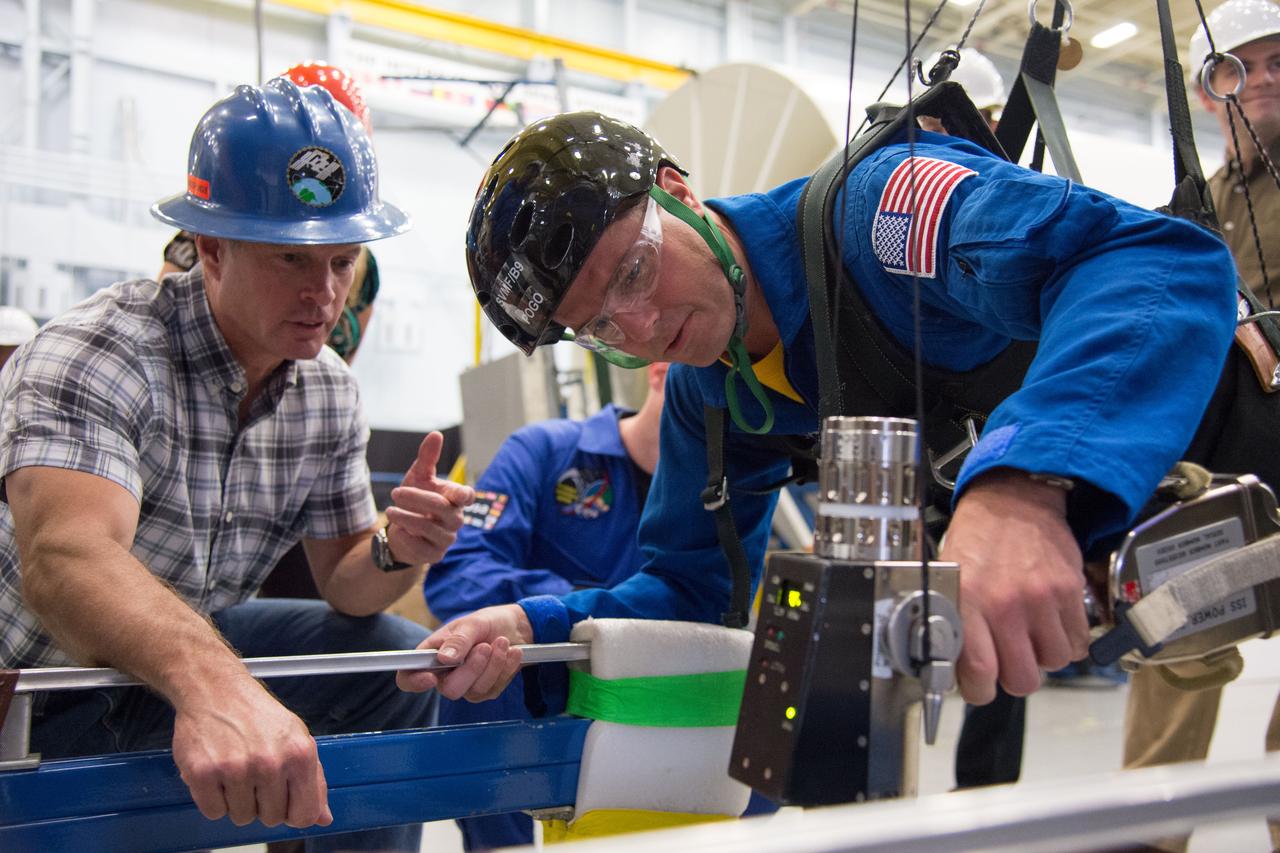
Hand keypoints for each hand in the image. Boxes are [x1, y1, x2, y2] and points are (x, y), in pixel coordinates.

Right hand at [171, 679, 330, 828]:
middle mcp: (270, 762)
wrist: (216, 689)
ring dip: (237, 801)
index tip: (285, 802)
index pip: (305, 814)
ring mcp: (235, 769)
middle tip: (255, 773)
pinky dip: (213, 799)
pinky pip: (213, 812)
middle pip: (271, 819)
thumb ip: (313, 779)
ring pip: (241, 818)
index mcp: (300, 754)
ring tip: (235, 769)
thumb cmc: (258, 715)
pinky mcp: (203, 773)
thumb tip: (323, 817)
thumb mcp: (297, 738)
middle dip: (263, 803)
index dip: (294, 813)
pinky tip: (217, 773)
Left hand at [384, 431, 475, 565]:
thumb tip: (436, 434)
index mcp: (454, 499)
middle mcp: (455, 519)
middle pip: (442, 508)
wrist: (401, 532)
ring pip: (429, 528)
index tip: (457, 494)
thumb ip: (427, 458)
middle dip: (416, 498)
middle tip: (395, 492)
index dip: (464, 495)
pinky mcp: (434, 555)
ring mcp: (446, 538)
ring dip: (406, 518)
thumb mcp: (418, 477)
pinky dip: (407, 538)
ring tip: (389, 511)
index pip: (466, 496)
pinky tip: (399, 532)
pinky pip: (422, 547)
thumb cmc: (414, 501)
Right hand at [396, 604, 530, 700]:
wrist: (514, 627)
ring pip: (475, 690)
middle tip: (485, 646)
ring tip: (502, 642)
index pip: (409, 676)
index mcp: (431, 655)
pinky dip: (506, 668)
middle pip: (450, 689)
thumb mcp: (472, 624)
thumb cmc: (486, 622)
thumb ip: (459, 640)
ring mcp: (466, 685)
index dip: (414, 682)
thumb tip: (443, 659)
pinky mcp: (486, 690)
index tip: (430, 678)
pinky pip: (494, 689)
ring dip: (493, 664)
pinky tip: (513, 652)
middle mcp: (445, 674)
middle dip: (472, 668)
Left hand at [943, 469, 1089, 704]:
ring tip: (1030, 636)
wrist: (1014, 499)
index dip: (979, 692)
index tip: (979, 687)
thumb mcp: (949, 576)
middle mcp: (1005, 604)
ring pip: (1053, 663)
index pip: (979, 673)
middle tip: (1008, 661)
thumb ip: (952, 621)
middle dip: (1014, 677)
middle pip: (1022, 679)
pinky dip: (1067, 642)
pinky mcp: (1069, 592)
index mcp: (968, 601)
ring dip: (1042, 657)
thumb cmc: (978, 537)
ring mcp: (1042, 600)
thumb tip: (950, 667)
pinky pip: (1078, 642)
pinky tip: (1051, 625)